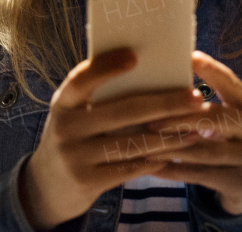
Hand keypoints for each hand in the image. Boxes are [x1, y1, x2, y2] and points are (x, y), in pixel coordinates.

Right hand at [18, 48, 208, 229]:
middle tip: (194, 97)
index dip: (106, 67)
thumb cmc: (72, 137)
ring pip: (132, 143)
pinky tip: (174, 153)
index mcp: (62, 103)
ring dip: (169, 136)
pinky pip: (129, 168)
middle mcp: (65, 128)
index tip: (135, 56)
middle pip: (123, 111)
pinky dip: (154, 160)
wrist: (45, 187)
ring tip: (196, 129)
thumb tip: (143, 71)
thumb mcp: (72, 114)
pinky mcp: (87, 182)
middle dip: (164, 103)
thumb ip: (96, 97)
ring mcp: (75, 157)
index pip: (81, 79)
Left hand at [140, 51, 241, 215]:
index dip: (212, 71)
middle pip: (218, 118)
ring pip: (207, 150)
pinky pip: (201, 176)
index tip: (189, 57)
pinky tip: (153, 167)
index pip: (232, 84)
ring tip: (145, 142)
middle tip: (152, 117)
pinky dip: (175, 170)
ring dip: (173, 146)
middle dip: (182, 116)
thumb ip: (207, 103)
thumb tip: (164, 79)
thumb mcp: (229, 119)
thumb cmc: (230, 140)